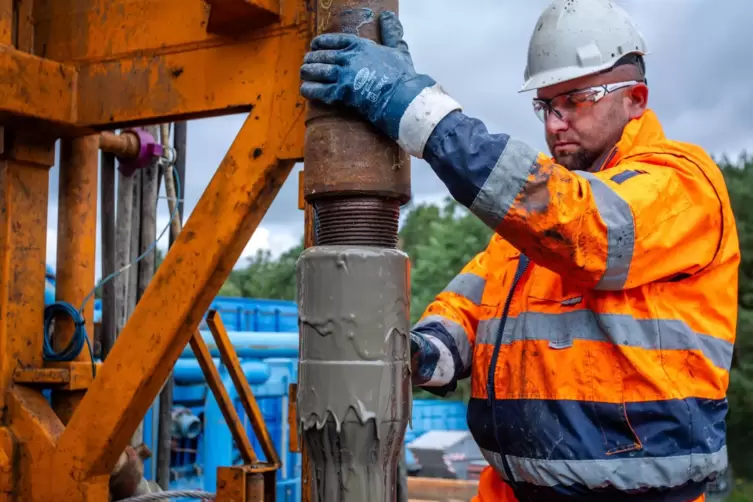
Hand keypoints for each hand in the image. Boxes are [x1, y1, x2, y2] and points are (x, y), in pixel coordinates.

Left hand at [300, 11, 461, 157]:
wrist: (401, 96)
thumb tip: (388, 16)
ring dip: (308, 72)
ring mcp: (343, 75)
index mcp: (360, 46)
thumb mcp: (398, 49)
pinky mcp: (341, 93)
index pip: (334, 40)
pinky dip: (309, 89)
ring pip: (317, 71)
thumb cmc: (402, 75)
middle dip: (312, 58)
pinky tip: (305, 89)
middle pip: (322, 56)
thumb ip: (391, 32)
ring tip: (304, 73)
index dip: (321, 42)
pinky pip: (319, 90)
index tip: (315, 45)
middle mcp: (348, 58)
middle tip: (307, 62)